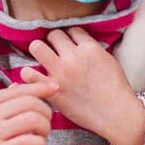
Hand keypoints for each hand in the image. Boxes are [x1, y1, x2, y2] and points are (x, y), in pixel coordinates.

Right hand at [0, 81, 56, 144]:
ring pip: (33, 119)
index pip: (20, 89)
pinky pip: (30, 141)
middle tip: (46, 122)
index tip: (54, 88)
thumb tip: (20, 85)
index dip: (41, 87)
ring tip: (42, 135)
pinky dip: (40, 143)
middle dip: (46, 111)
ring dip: (45, 127)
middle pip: (30, 102)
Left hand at [20, 28, 144, 144]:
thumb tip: (82, 43)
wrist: (116, 114)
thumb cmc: (116, 89)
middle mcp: (73, 57)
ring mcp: (61, 73)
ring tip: (42, 57)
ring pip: (37, 47)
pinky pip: (30, 75)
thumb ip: (93, 49)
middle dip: (54, 41)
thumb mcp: (109, 60)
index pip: (73, 30)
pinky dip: (28, 74)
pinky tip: (31, 75)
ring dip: (39, 50)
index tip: (71, 43)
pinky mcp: (53, 90)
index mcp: (90, 48)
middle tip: (55, 50)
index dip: (71, 36)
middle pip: (54, 35)